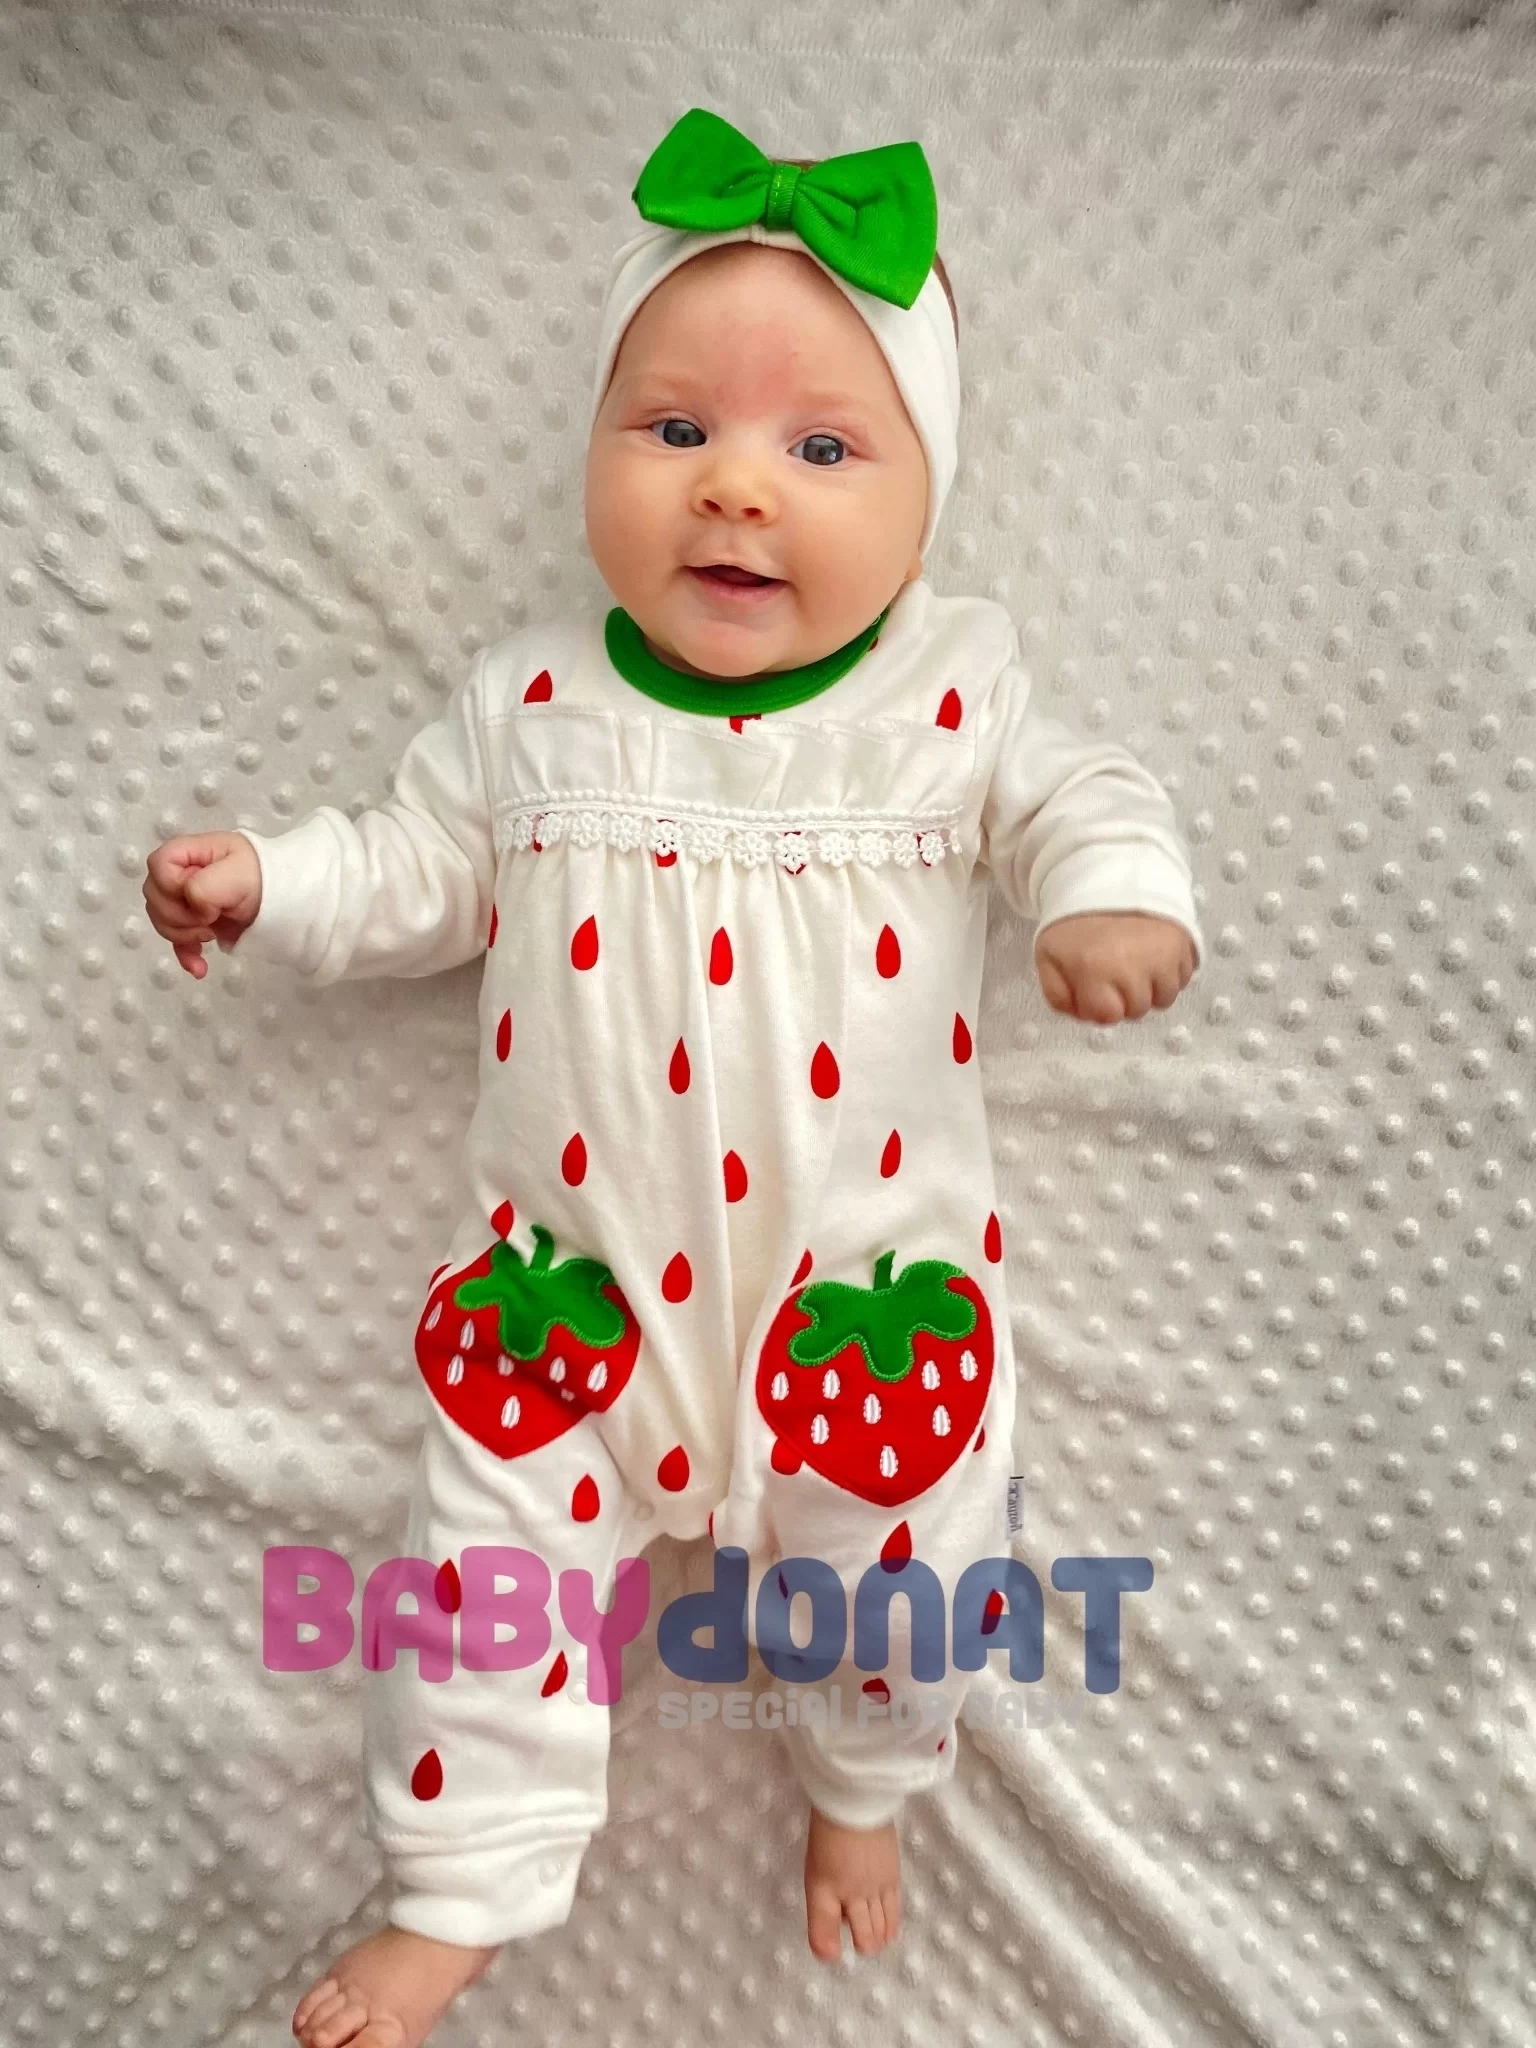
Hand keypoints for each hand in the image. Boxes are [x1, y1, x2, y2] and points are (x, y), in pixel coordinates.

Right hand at [142, 831, 263, 978]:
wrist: (288, 901)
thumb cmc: (264, 879)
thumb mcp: (237, 874)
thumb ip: (203, 887)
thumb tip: (193, 909)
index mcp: (189, 853)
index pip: (157, 865)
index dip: (173, 886)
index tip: (203, 900)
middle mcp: (181, 874)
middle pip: (154, 897)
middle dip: (180, 915)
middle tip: (212, 918)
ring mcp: (186, 900)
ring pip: (161, 921)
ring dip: (184, 935)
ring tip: (212, 932)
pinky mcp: (194, 923)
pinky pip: (176, 942)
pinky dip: (187, 956)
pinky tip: (200, 968)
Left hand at [1034, 912, 1195, 1024]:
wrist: (1112, 873)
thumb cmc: (1076, 919)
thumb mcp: (1049, 955)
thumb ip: (1058, 995)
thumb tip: (1084, 1017)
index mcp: (1096, 971)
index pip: (1107, 1017)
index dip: (1099, 1005)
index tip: (1094, 986)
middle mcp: (1135, 969)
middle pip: (1136, 1010)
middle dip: (1123, 998)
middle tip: (1114, 970)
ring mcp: (1165, 958)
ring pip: (1163, 998)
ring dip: (1149, 988)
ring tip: (1135, 961)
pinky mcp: (1186, 945)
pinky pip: (1182, 978)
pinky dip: (1169, 973)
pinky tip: (1152, 953)